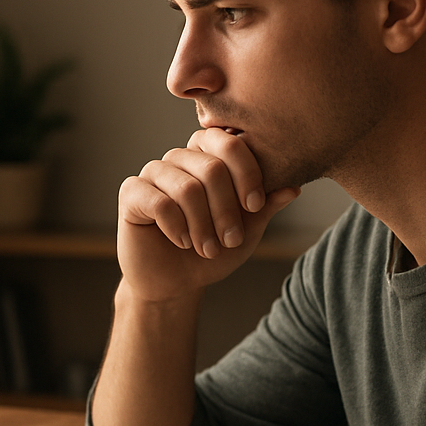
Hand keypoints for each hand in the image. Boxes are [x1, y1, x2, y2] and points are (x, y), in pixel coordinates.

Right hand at [118, 128, 298, 302]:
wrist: (176, 283)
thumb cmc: (212, 251)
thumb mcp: (246, 230)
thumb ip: (265, 206)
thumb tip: (293, 186)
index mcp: (209, 156)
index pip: (230, 143)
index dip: (247, 174)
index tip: (255, 206)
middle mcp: (180, 157)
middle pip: (211, 167)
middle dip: (226, 209)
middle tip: (230, 240)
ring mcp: (153, 172)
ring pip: (187, 187)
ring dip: (203, 225)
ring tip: (207, 249)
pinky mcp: (131, 192)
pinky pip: (159, 202)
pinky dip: (177, 227)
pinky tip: (181, 242)